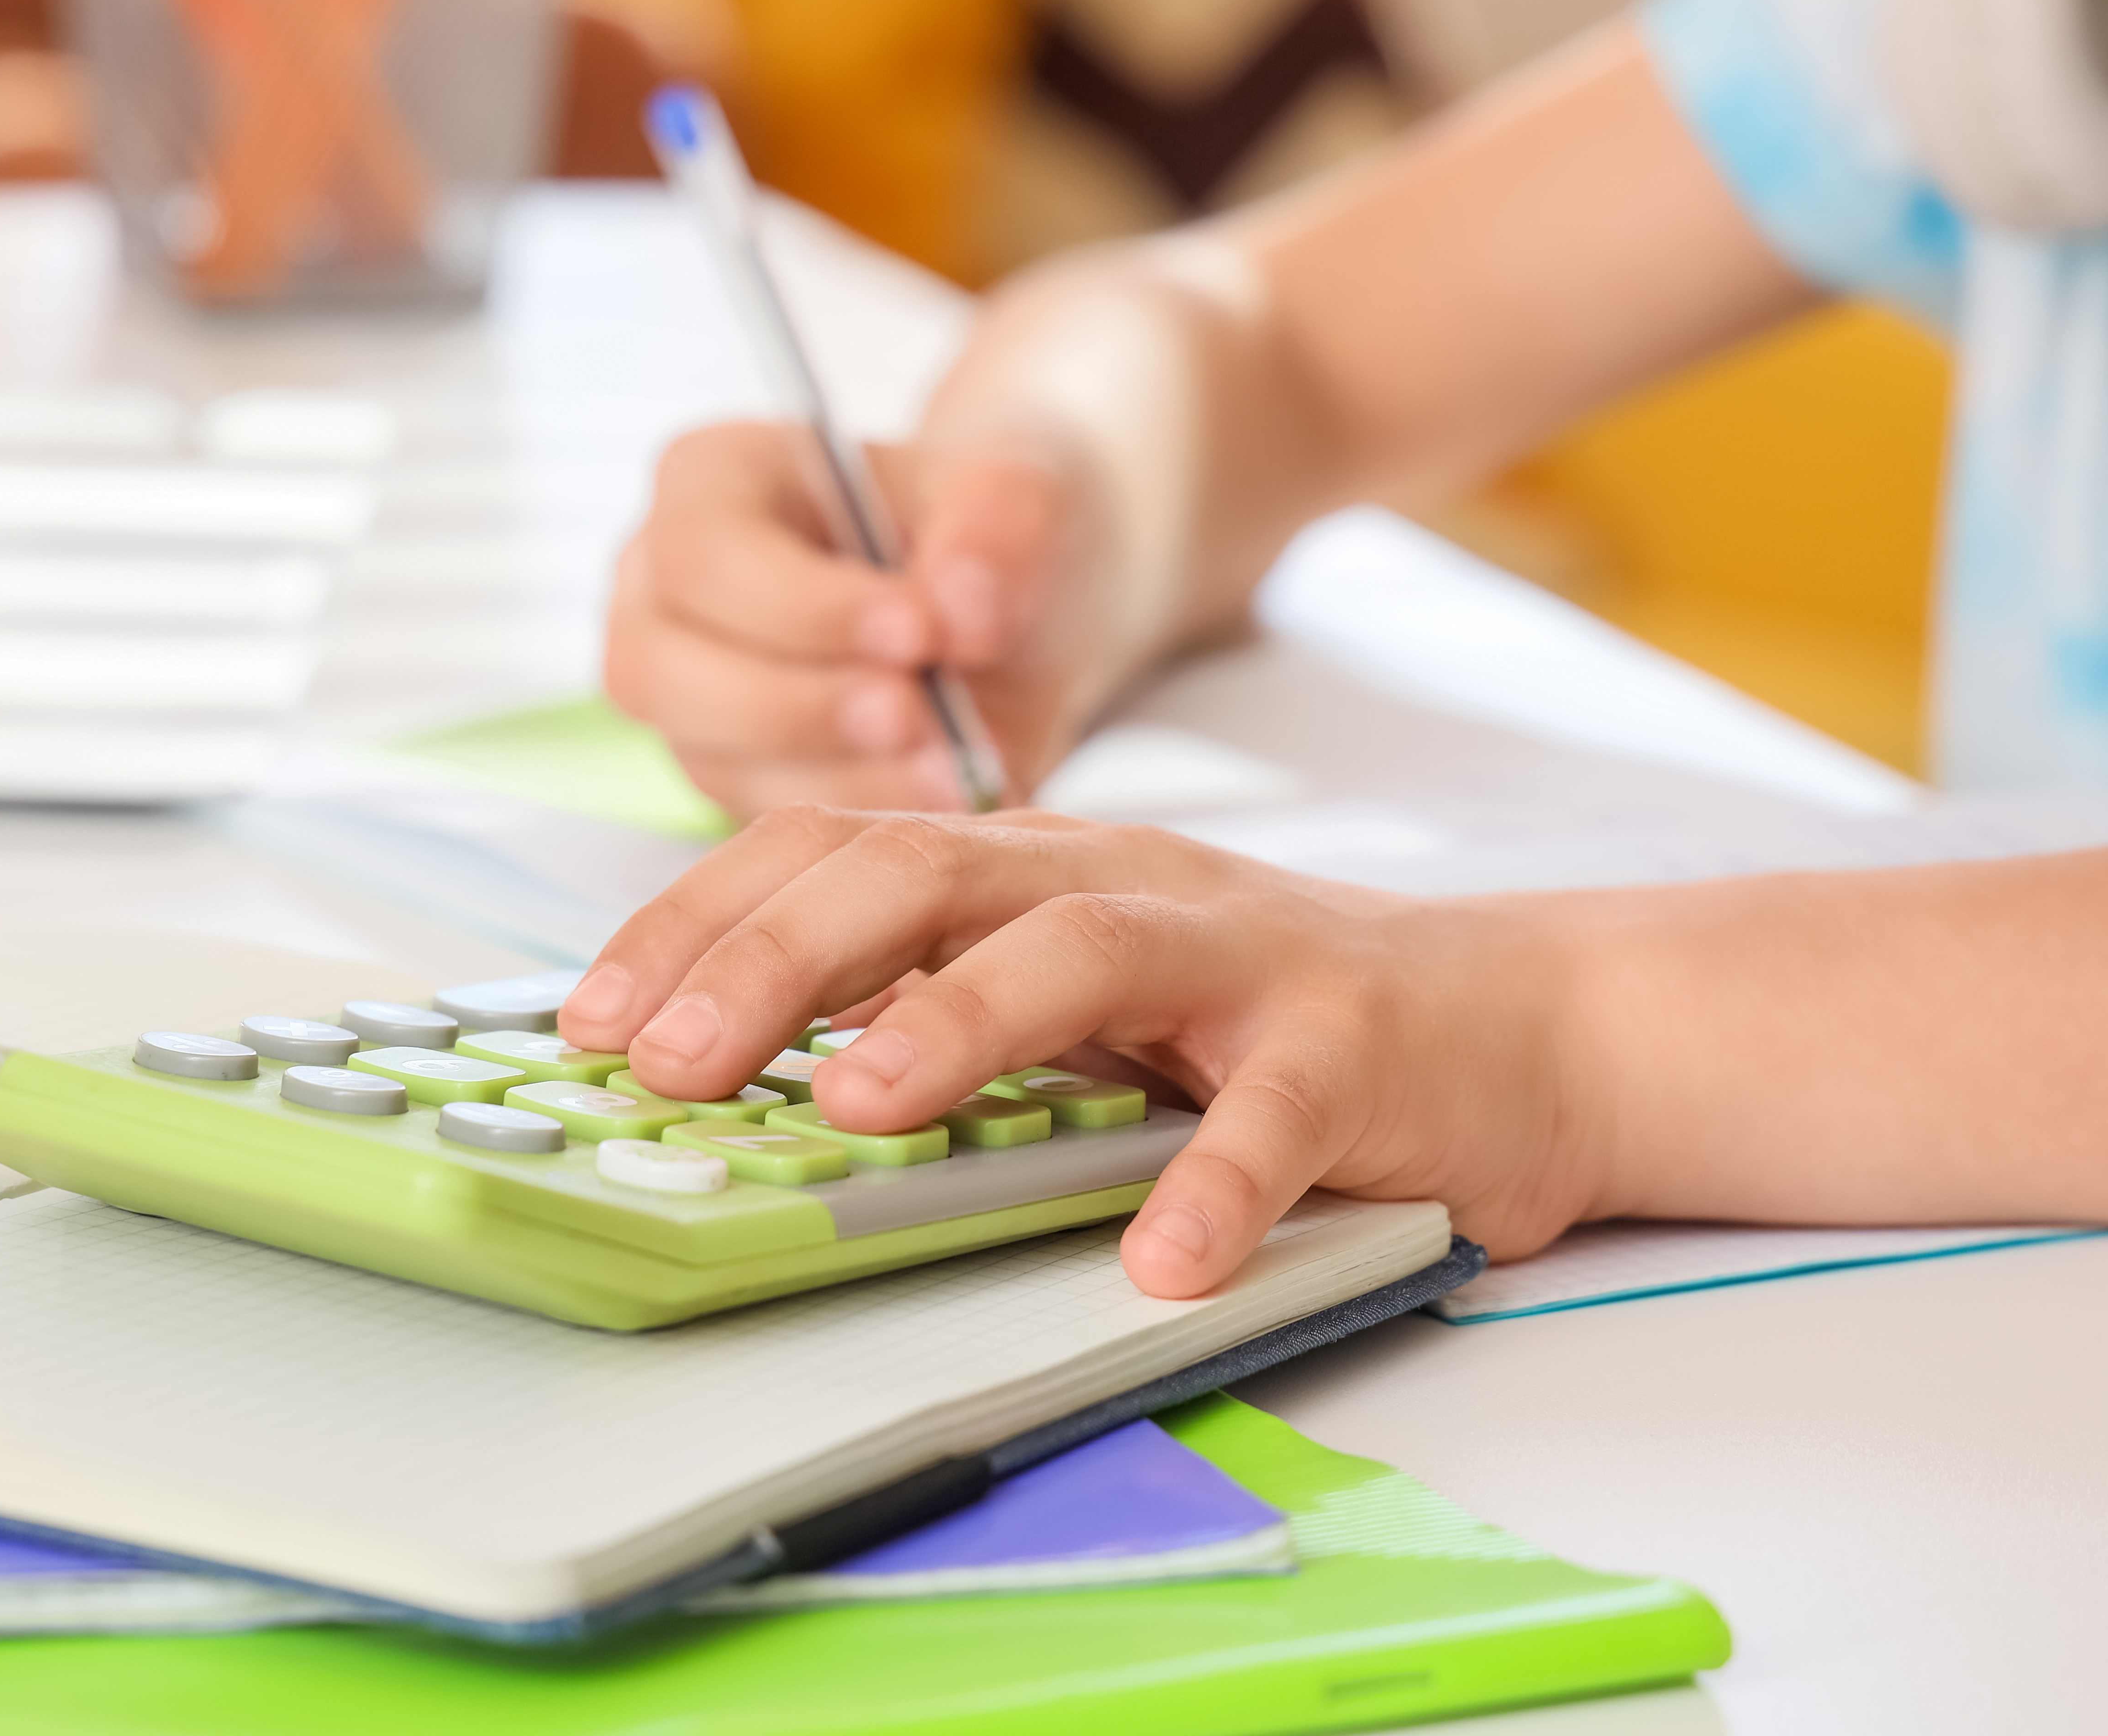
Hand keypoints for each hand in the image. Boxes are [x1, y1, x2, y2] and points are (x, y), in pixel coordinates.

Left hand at [554, 807, 1616, 1294]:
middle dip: (773, 959)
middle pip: (920, 874)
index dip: (700, 920)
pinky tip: (1160, 1256)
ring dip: (958, 1023)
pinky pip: (1277, 1111)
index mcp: (1029, 866)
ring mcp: (1238, 952)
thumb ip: (932, 1005)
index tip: (591, 1014)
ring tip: (857, 1105)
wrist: (1515, 1024)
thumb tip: (735, 1064)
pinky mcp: (1351, 1043)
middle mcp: (1115, 880)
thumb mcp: (1070, 990)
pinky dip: (1214, 1183)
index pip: (831, 850)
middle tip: (663, 1055)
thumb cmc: (1255, 1019)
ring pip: (1078, 948)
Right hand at [603, 425, 1095, 817]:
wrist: (1006, 610)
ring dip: (834, 774)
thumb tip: (962, 609)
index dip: (804, 606)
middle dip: (800, 705)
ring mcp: (678, 691)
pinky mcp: (724, 771)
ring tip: (952, 765)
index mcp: (709, 480)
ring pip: (706, 757)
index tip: (921, 632)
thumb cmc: (981, 529)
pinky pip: (759, 814)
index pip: (705, 553)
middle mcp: (661, 589)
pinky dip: (855, 812)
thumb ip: (996, 528)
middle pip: (665, 667)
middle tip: (921, 717)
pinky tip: (942, 795)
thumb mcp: (1016, 495)